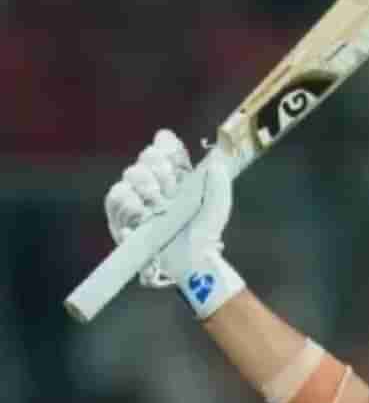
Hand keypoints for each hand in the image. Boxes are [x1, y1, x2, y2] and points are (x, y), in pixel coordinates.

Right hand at [105, 129, 244, 319]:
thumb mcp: (217, 203)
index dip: (168, 145)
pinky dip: (128, 204)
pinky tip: (142, 215)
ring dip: (144, 186)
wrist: (190, 258)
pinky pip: (115, 198)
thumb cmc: (204, 231)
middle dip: (159, 168)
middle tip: (169, 189)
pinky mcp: (122, 215)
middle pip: (147, 156)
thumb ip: (218, 179)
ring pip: (130, 174)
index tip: (175, 156)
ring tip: (157, 205)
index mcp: (177, 173)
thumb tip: (214, 158)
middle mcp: (156, 180)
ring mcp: (137, 196)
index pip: (166, 144)